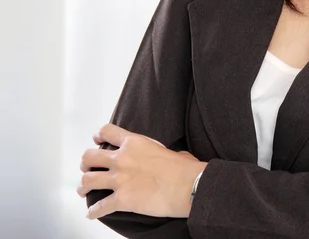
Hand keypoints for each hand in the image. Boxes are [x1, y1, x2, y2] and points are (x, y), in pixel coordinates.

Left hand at [77, 123, 206, 219]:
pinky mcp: (121, 200)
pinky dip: (93, 212)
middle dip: (86, 163)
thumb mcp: (168, 149)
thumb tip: (169, 156)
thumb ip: (158, 151)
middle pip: (89, 157)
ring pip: (87, 180)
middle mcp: (122, 159)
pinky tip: (92, 213)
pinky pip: (99, 207)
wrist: (188, 185)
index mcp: (134, 142)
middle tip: (88, 168)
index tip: (96, 140)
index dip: (98, 136)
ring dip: (83, 186)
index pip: (106, 131)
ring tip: (83, 190)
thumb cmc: (183, 168)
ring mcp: (119, 179)